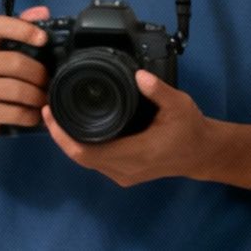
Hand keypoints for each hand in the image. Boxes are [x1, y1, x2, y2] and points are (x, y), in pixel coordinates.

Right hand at [0, 6, 51, 142]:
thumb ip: (20, 29)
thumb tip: (43, 11)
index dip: (22, 28)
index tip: (43, 38)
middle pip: (15, 62)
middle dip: (39, 74)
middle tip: (48, 81)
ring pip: (17, 90)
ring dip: (38, 96)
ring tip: (43, 98)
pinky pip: (14, 113)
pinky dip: (30, 115)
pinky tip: (34, 114)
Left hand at [42, 69, 211, 186]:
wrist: (202, 154)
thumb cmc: (190, 130)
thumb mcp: (178, 105)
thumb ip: (158, 90)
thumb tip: (138, 75)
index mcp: (136, 153)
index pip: (88, 152)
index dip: (63, 136)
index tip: (50, 115)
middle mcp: (126, 169)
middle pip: (81, 157)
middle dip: (61, 136)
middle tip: (49, 110)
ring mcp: (124, 174)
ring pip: (87, 161)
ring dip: (70, 142)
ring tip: (58, 117)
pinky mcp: (125, 173)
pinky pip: (96, 162)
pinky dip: (83, 147)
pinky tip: (77, 130)